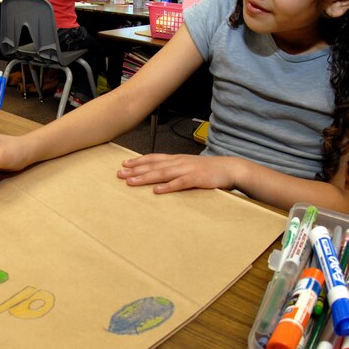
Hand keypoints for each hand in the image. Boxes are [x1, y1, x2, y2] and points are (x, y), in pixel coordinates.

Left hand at [116, 153, 236, 193]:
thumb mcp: (189, 166)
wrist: (229, 168)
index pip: (154, 158)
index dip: (138, 161)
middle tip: (120, 174)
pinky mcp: (197, 179)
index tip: (124, 164)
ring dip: (145, 177)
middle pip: (153, 166)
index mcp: (177, 159)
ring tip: (131, 182)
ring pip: (162, 173)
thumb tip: (160, 175)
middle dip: (135, 170)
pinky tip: (156, 190)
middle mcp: (179, 162)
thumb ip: (175, 169)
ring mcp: (187, 169)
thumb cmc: (209, 169)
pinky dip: (167, 186)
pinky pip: (180, 183)